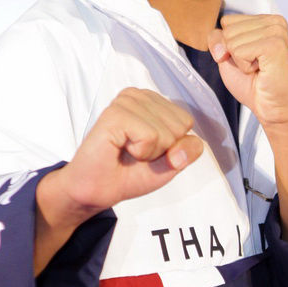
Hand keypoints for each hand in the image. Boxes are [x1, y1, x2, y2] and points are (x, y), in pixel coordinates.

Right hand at [48, 88, 202, 218]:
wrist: (98, 190)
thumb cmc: (129, 173)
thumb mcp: (170, 164)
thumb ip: (188, 151)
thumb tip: (189, 145)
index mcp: (152, 101)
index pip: (186, 121)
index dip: (172, 146)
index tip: (148, 151)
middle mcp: (139, 96)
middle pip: (180, 126)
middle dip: (162, 149)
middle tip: (136, 153)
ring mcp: (126, 102)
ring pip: (166, 132)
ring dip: (149, 152)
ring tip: (127, 152)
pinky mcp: (116, 113)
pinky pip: (150, 136)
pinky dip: (140, 152)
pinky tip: (121, 149)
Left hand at [208, 14, 287, 131]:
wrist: (273, 108)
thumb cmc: (253, 85)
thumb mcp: (228, 56)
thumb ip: (218, 39)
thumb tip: (220, 40)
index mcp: (265, 20)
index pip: (227, 21)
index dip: (229, 45)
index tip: (249, 58)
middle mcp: (274, 21)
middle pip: (228, 30)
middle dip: (234, 54)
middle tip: (255, 66)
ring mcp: (276, 31)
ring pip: (232, 40)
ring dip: (241, 62)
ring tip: (260, 69)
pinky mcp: (274, 44)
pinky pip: (239, 51)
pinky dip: (245, 67)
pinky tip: (262, 71)